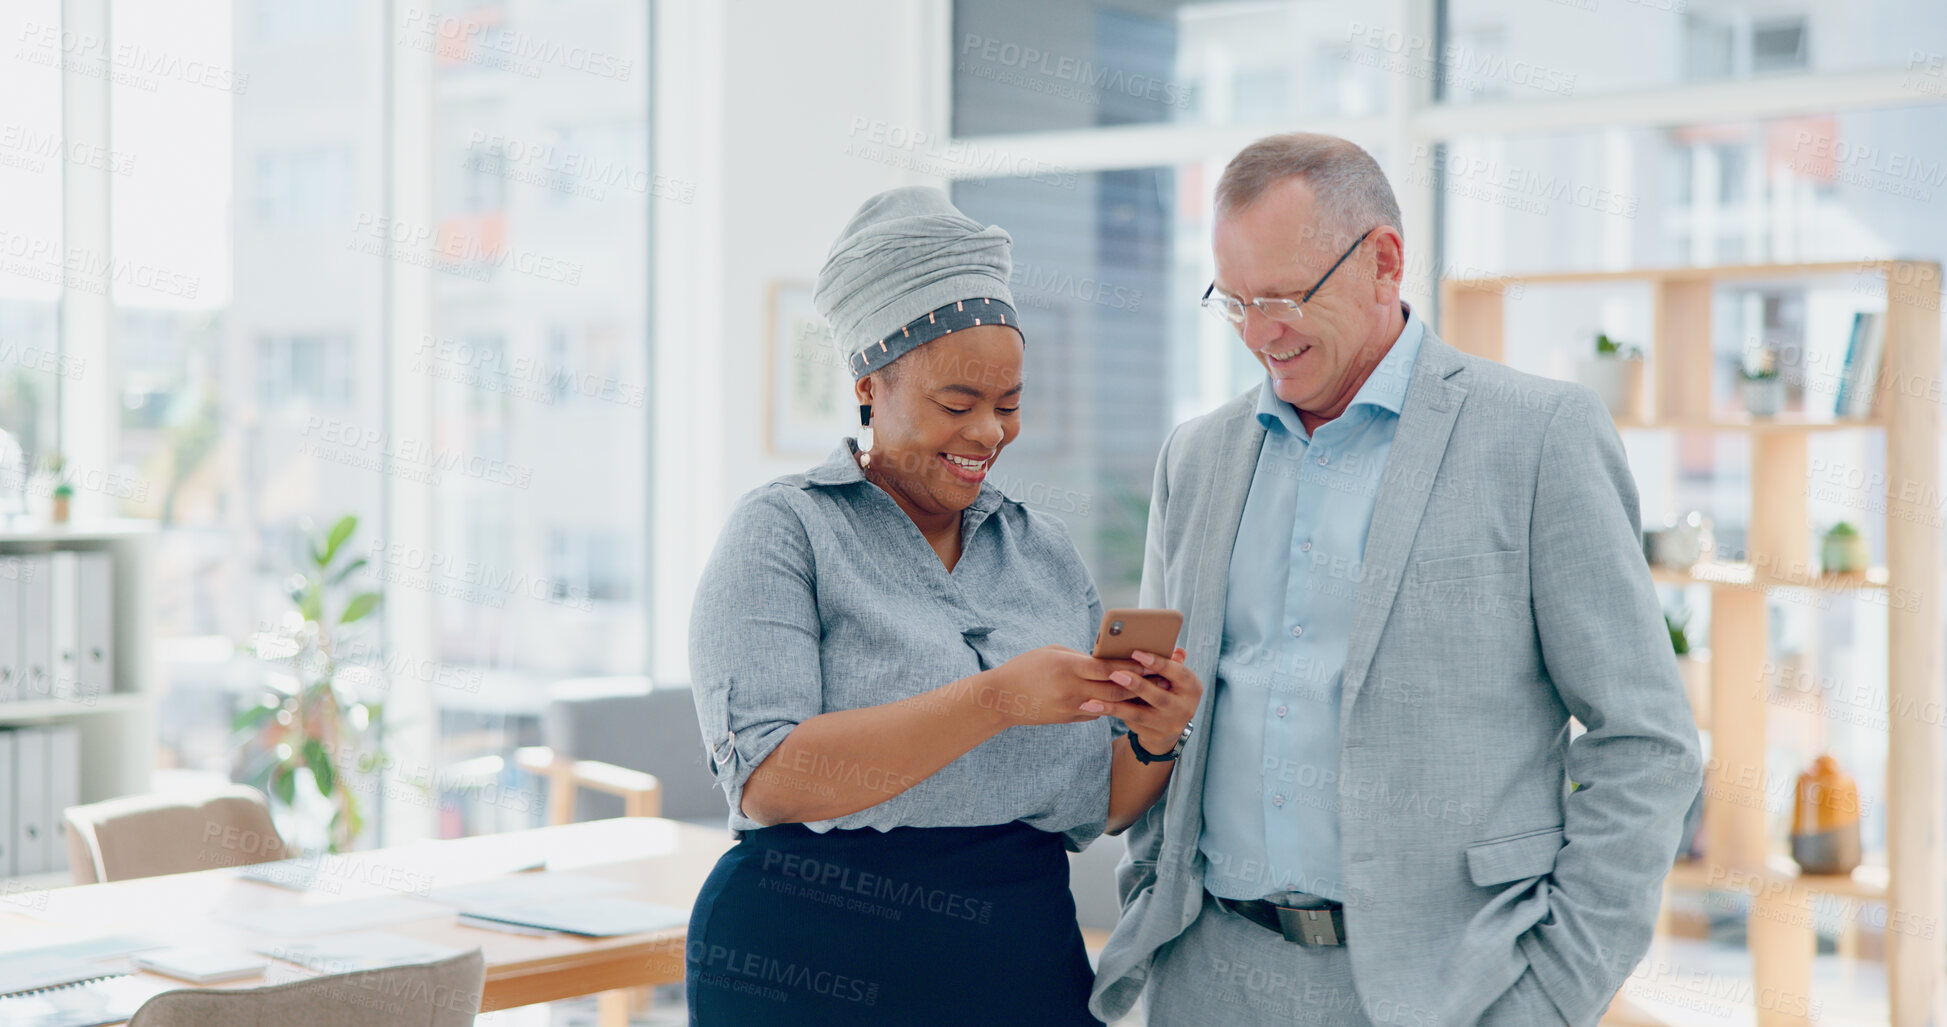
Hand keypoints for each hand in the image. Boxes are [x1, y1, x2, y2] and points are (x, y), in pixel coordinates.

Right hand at [987, 645, 1139, 727]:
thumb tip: (1106, 660)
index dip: (1131, 665)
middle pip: (1115, 690)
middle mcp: (1072, 689)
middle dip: (1139, 684)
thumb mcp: (1054, 652)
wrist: (1002, 697)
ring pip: (1109, 705)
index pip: (1108, 668)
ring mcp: (1071, 707)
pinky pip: (1096, 713)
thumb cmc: (1027, 667)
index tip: (1151, 660)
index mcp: (1068, 667)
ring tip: (1148, 691)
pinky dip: (1110, 706)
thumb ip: (1081, 657)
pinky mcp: (1068, 718)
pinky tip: (1124, 701)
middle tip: (1160, 678)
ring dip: (1130, 698)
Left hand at [1085, 647, 1201, 755]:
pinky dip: (1111, 712)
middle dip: (1137, 685)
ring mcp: (1168, 725)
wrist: (1170, 725)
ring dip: (1115, 705)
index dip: (1157, 663)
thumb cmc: (1169, 689)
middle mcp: (1184, 708)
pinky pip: (1129, 722)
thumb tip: (1175, 649)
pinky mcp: (1152, 735)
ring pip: (1139, 714)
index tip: (1136, 653)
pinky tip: (1093, 706)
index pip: (1177, 673)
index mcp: (1192, 688)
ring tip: (1093, 698)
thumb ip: (1171, 661)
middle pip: (1159, 697)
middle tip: (1115, 673)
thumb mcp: (1175, 676)